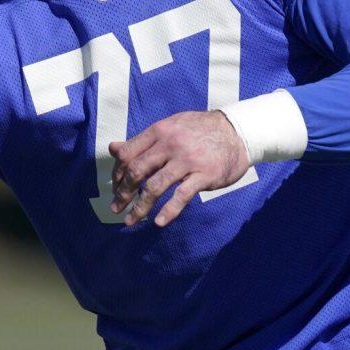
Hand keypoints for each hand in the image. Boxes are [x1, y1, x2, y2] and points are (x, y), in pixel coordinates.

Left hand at [107, 110, 249, 227]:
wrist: (237, 131)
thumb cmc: (198, 130)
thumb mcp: (168, 127)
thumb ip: (141, 141)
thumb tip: (113, 148)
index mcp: (158, 131)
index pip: (128, 153)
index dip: (117, 173)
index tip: (115, 187)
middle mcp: (170, 145)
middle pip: (137, 171)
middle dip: (123, 193)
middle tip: (116, 207)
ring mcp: (187, 160)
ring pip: (155, 186)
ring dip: (139, 207)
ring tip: (130, 220)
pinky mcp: (204, 175)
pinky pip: (182, 196)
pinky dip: (169, 211)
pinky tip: (159, 222)